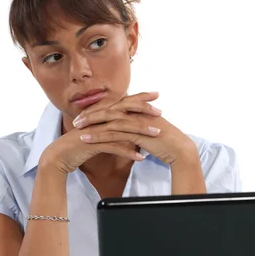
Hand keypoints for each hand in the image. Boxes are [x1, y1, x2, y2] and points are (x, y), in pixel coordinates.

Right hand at [39, 92, 162, 174]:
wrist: (59, 156)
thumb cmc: (78, 145)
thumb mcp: (96, 133)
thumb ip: (109, 127)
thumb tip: (124, 127)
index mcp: (101, 114)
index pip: (123, 102)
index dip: (139, 97)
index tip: (156, 95)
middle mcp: (99, 119)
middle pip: (125, 111)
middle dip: (144, 110)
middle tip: (160, 111)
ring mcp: (96, 131)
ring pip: (122, 128)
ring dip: (142, 132)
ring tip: (157, 135)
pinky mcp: (94, 143)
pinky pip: (114, 146)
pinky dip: (128, 151)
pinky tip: (141, 157)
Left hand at [72, 91, 197, 165]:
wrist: (179, 149)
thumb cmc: (164, 142)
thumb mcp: (147, 131)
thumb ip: (136, 127)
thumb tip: (126, 130)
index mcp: (137, 109)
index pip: (113, 106)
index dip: (98, 110)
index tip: (84, 116)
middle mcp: (135, 111)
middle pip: (108, 109)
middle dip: (90, 114)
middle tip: (76, 120)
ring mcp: (136, 120)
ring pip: (108, 120)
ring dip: (91, 124)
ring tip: (77, 129)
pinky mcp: (136, 132)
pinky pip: (113, 132)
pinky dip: (98, 135)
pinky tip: (87, 139)